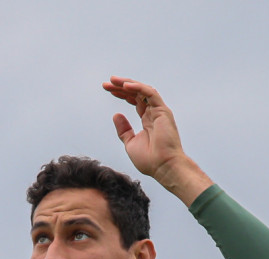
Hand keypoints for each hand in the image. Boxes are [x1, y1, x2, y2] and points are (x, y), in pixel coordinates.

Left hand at [103, 76, 211, 205]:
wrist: (163, 167)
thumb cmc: (149, 160)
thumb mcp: (130, 143)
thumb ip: (124, 129)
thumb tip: (116, 114)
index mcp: (147, 120)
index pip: (134, 100)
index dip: (121, 93)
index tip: (107, 89)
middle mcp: (154, 113)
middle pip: (137, 93)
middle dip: (121, 86)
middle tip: (106, 83)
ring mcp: (159, 111)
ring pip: (143, 90)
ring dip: (128, 83)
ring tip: (113, 80)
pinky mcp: (163, 111)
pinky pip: (150, 93)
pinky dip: (138, 88)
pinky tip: (125, 86)